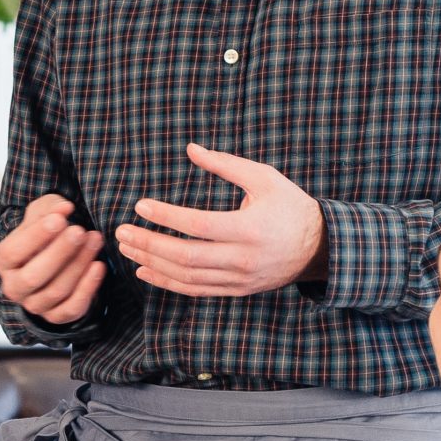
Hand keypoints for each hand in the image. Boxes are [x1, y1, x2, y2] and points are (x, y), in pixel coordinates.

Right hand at [0, 194, 105, 324]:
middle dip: (59, 253)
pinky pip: (72, 308)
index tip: (59, 220)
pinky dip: (88, 288)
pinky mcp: (56, 316)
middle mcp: (14, 287)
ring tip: (95, 240)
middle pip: (33, 276)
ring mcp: (34, 305)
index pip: (13, 252)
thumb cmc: (45, 234)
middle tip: (79, 232)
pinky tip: (99, 266)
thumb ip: (51, 209)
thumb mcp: (43, 215)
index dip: (36, 237)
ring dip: (78, 265)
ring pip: (56, 291)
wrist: (53, 258)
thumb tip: (64, 208)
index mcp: (3, 261)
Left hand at [114, 144, 326, 296]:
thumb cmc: (289, 206)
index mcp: (251, 229)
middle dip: (149, 244)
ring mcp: (239, 280)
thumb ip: (226, 165)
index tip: (140, 205)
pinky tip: (144, 270)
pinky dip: (166, 283)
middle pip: (187, 257)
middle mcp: (244, 259)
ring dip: (152, 263)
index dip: (167, 217)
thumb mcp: (265, 178)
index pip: (199, 225)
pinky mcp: (236, 291)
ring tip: (127, 247)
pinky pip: (195, 291)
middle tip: (121, 231)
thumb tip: (190, 149)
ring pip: (187, 278)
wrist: (319, 248)